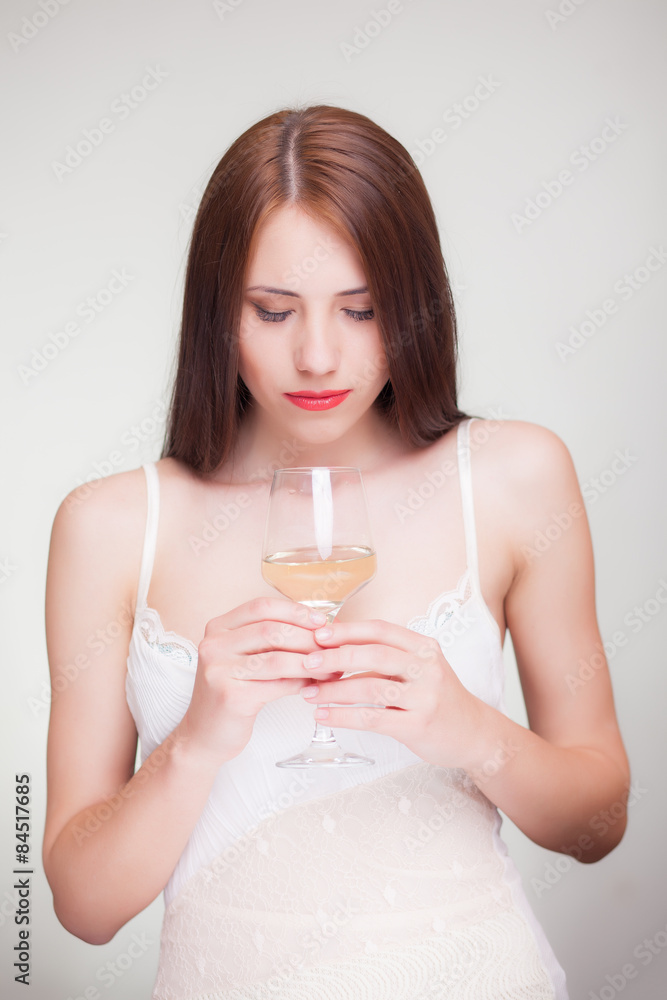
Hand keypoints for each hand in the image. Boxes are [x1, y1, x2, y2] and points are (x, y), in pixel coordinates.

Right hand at [177, 598, 341, 766]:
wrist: (205, 734)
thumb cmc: (233, 692)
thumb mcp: (245, 657)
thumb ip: (271, 639)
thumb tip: (320, 627)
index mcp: (218, 628)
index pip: (261, 607)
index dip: (294, 611)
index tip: (321, 621)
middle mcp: (214, 645)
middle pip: (271, 630)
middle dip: (307, 638)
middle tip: (332, 648)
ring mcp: (219, 670)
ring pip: (277, 658)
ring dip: (310, 663)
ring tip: (331, 669)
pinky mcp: (230, 696)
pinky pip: (277, 685)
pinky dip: (300, 684)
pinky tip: (314, 686)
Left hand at [300, 618, 484, 768]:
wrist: (475, 733)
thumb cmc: (438, 698)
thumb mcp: (421, 668)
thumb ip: (388, 658)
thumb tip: (336, 648)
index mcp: (425, 647)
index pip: (381, 630)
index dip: (347, 630)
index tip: (319, 634)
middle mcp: (428, 668)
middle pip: (373, 654)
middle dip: (335, 658)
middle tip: (307, 663)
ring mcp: (425, 697)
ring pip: (370, 687)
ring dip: (334, 690)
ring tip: (309, 693)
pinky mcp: (419, 725)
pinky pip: (373, 718)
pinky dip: (344, 716)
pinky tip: (325, 715)